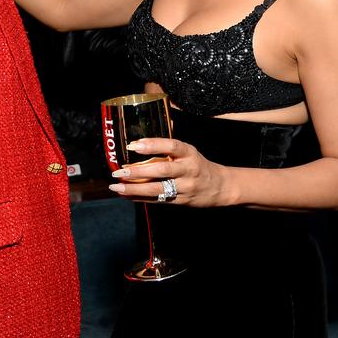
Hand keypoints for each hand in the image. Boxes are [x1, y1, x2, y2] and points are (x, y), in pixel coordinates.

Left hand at [107, 138, 230, 207]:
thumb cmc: (198, 165)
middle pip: (162, 170)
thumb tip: (143, 136)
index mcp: (189, 153)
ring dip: (134, 188)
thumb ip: (169, 146)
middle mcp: (188, 170)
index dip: (153, 145)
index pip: (172, 146)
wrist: (220, 187)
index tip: (133, 145)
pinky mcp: (181, 201)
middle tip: (119, 170)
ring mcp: (185, 187)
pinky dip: (140, 198)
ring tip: (117, 186)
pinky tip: (125, 195)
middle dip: (138, 171)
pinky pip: (158, 200)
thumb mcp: (189, 151)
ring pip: (158, 189)